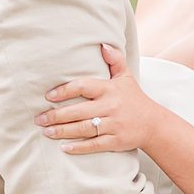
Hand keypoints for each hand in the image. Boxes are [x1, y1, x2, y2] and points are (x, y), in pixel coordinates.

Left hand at [36, 45, 161, 155]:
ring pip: (84, 129)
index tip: (49, 96)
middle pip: (79, 111)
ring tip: (46, 132)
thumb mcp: (126, 77)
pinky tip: (64, 148)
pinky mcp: (116, 141)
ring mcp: (114, 125)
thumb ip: (115, 60)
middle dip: (56, 116)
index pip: (83, 86)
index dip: (65, 91)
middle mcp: (111, 106)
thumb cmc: (135, 99)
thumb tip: (102, 45)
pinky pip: (95, 145)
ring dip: (63, 131)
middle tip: (39, 119)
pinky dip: (79, 147)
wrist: (154, 125)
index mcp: (110, 89)